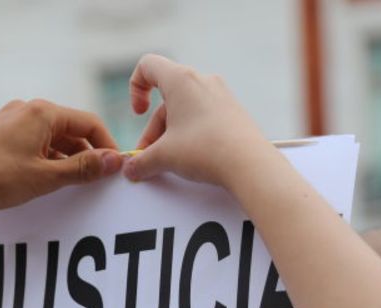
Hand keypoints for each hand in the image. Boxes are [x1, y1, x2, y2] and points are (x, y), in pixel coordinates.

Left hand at [0, 99, 123, 212]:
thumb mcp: (45, 177)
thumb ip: (82, 168)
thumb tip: (114, 161)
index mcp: (42, 112)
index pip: (89, 123)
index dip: (106, 146)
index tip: (114, 168)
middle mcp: (27, 109)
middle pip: (70, 130)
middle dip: (85, 155)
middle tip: (95, 181)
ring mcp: (11, 120)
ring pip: (51, 138)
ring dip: (65, 160)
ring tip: (71, 186)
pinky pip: (33, 143)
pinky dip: (45, 160)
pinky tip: (44, 181)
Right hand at [122, 54, 269, 186]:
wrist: (249, 164)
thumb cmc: (205, 150)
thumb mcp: (164, 157)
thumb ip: (141, 162)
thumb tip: (131, 169)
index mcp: (181, 80)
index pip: (148, 65)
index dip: (136, 88)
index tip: (139, 113)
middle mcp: (202, 81)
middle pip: (166, 99)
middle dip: (153, 130)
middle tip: (150, 159)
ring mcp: (220, 95)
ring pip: (185, 110)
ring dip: (171, 135)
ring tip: (170, 163)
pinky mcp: (233, 112)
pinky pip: (203, 117)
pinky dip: (190, 135)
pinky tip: (192, 158)